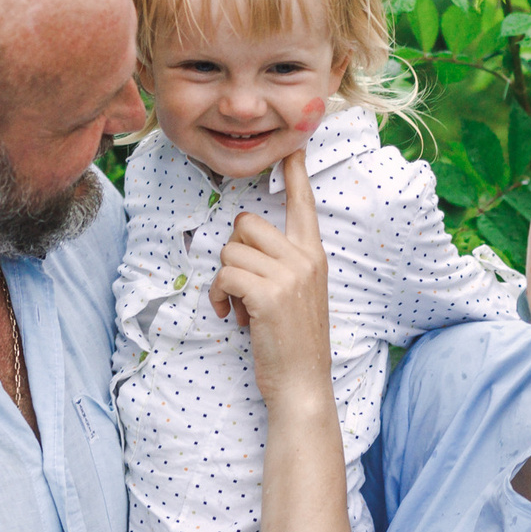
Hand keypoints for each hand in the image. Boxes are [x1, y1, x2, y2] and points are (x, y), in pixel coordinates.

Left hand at [206, 148, 333, 413]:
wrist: (302, 384)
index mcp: (313, 255)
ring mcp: (289, 275)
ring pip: (230, 250)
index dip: (294, 173)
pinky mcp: (268, 294)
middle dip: (231, 252)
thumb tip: (245, 243)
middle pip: (246, 222)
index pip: (303, 203)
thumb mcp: (298, 294)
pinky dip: (217, 297)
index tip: (292, 146)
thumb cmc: (293, 342)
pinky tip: (230, 317)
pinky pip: (224, 275)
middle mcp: (304, 258)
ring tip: (237, 307)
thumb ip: (283, 264)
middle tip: (239, 286)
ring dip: (223, 281)